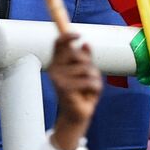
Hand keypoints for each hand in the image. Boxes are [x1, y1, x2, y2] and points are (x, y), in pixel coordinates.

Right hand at [49, 31, 100, 149]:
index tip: (79, 35)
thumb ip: (85, 58)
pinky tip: (90, 94)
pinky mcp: (64, 89)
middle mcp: (54, 69)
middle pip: (76, 54)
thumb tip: (86, 44)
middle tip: (89, 75)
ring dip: (94, 78)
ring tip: (89, 88)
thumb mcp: (86, 72)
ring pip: (86, 68)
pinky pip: (88, 81)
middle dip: (88, 63)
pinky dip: (95, 87)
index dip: (68, 36)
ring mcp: (58, 79)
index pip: (58, 43)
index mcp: (57, 63)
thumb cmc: (81, 92)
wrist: (77, 114)